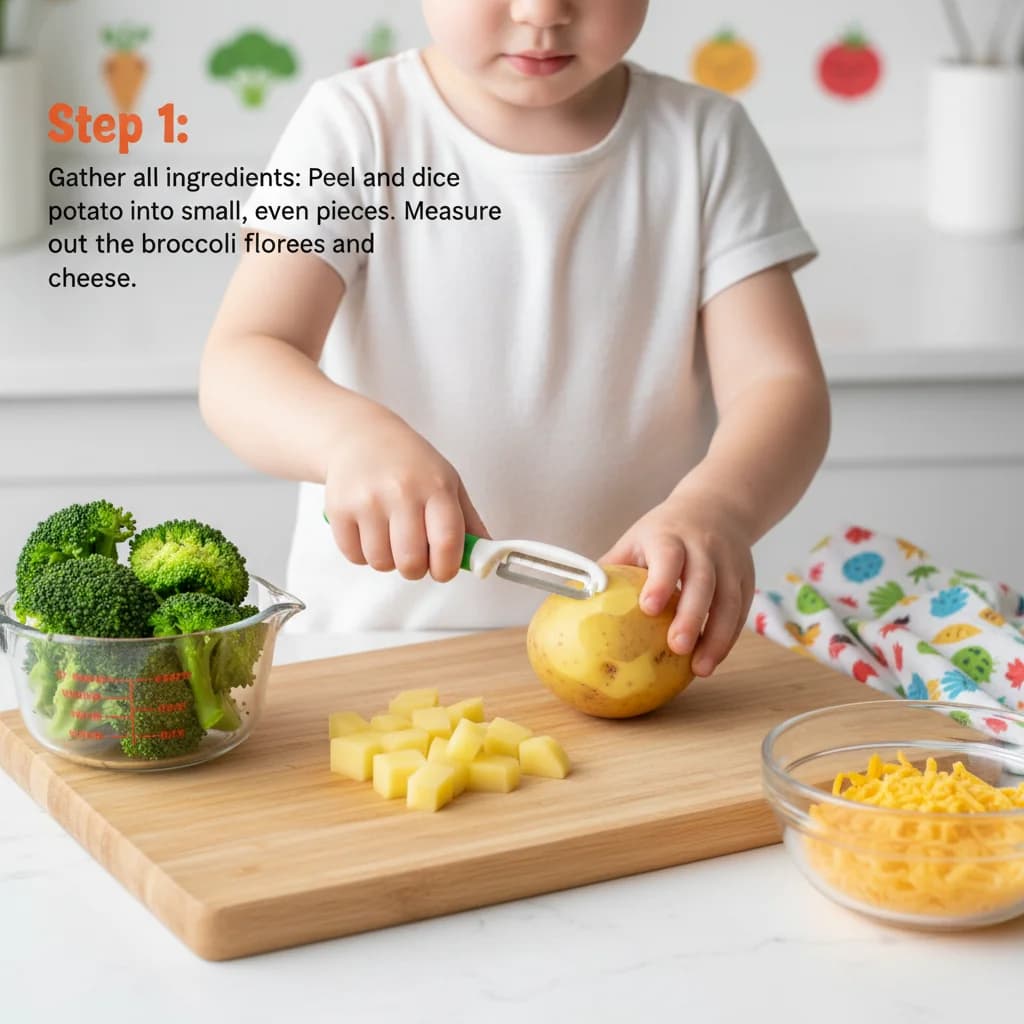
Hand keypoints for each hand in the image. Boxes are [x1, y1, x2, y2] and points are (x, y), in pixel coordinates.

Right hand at [324, 410, 488, 581]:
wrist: (361, 436)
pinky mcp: (339, 509)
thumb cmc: (411, 463)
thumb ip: (469, 521)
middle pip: (411, 561)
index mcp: (436, 486)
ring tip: (391, 537)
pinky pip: (355, 556)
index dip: (447, 567)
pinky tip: (370, 531)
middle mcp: (401, 492)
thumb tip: (487, 558)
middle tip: (416, 556)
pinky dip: (364, 554)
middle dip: (416, 569)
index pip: (447, 542)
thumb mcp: (448, 481)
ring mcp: (367, 501)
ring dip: (389, 560)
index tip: (444, 570)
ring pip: (382, 563)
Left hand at [598, 489, 754, 676]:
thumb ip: (611, 568)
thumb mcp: (635, 539)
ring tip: (700, 668)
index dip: (661, 581)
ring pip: (729, 601)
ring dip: (717, 637)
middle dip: (692, 616)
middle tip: (677, 647)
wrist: (717, 507)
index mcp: (670, 536)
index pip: (668, 556)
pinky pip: (740, 610)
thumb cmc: (664, 531)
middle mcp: (704, 547)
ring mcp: (729, 562)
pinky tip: (713, 659)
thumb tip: (571, 599)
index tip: (648, 608)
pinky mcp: (746, 578)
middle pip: (703, 582)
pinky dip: (729, 637)